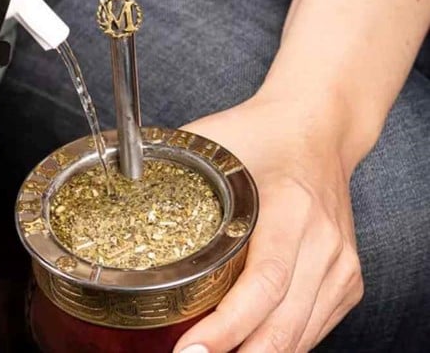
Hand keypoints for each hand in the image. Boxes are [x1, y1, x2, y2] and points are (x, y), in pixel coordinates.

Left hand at [173, 94, 364, 352]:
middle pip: (282, 325)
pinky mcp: (346, 280)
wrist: (319, 129)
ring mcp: (340, 265)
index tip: (188, 351)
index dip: (226, 327)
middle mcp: (322, 242)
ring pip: (298, 337)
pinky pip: (311, 330)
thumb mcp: (213, 142)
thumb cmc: (261, 134)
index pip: (263, 283)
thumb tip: (113, 188)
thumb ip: (166, 167)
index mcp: (290, 208)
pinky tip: (246, 347)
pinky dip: (278, 348)